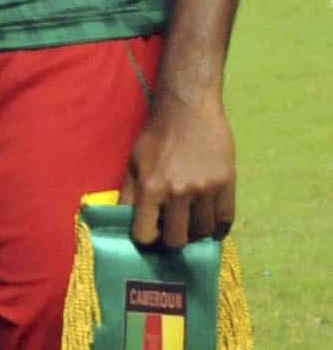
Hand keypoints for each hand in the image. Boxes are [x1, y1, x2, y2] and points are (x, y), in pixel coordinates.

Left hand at [125, 85, 235, 248]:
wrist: (188, 110)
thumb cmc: (155, 136)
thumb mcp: (133, 164)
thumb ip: (128, 195)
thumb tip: (121, 223)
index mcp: (150, 189)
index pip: (146, 235)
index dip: (147, 239)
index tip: (151, 234)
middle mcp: (178, 192)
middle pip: (177, 239)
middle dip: (173, 240)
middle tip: (174, 232)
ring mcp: (205, 189)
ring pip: (203, 231)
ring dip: (196, 233)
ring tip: (191, 225)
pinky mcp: (227, 183)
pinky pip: (226, 219)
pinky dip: (219, 228)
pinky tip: (212, 226)